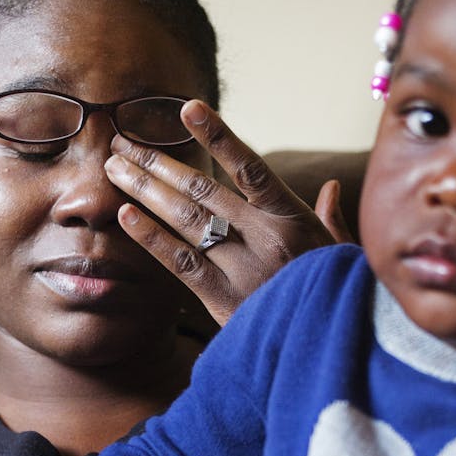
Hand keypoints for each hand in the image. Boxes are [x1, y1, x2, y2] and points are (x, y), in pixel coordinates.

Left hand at [106, 99, 354, 325]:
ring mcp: (242, 267)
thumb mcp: (342, 255)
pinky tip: (126, 215)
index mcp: (293, 219)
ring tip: (114, 170)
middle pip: (203, 191)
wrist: (327, 346)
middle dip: (159, 163)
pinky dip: (151, 236)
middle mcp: (266, 237)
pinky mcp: (223, 298)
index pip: (251, 168)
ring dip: (146, 190)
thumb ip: (332, 220)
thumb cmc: (336, 297)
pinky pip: (180, 262)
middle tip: (122, 144)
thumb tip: (331, 187)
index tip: (186, 109)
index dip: (218, 136)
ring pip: (187, 219)